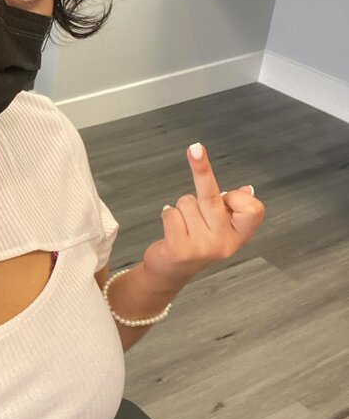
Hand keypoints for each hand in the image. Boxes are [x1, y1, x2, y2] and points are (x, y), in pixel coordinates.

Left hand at [141, 142, 265, 286]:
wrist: (171, 271)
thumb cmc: (197, 241)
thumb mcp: (220, 225)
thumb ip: (233, 208)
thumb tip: (248, 190)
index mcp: (240, 235)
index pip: (252, 209)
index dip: (238, 198)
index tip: (230, 195)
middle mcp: (225, 243)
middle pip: (212, 197)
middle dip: (201, 168)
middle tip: (195, 147)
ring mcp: (204, 248)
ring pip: (186, 202)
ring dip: (181, 208)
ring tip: (183, 225)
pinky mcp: (181, 249)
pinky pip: (171, 213)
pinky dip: (167, 214)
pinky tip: (172, 229)